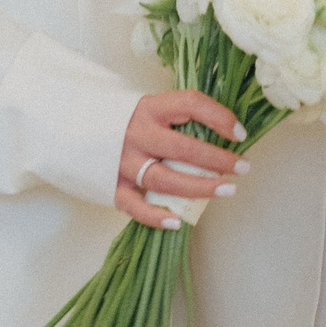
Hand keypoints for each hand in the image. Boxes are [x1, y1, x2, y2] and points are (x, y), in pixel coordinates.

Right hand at [118, 92, 249, 225]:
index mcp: (150, 108)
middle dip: (217, 159)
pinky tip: (178, 222)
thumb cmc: (133, 124)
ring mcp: (123, 162)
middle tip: (243, 167)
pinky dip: (155, 216)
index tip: (240, 134)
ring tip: (227, 190)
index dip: (219, 117)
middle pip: (182, 149)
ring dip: (199, 187)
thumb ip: (183, 118)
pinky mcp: (113, 187)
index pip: (190, 105)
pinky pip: (135, 206)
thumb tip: (229, 134)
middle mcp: (136, 134)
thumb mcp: (155, 109)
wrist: (81, 131)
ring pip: (164, 179)